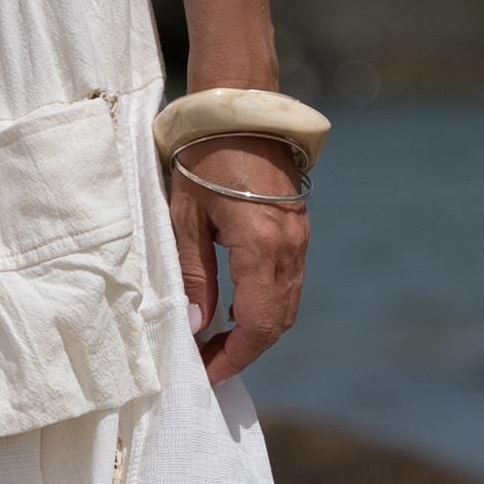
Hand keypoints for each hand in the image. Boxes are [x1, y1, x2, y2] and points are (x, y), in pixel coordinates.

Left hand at [167, 138, 308, 385]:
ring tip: (217, 344)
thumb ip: (193, 276)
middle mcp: (289, 248)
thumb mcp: (184, 219)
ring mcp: (299, 238)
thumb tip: (197, 326)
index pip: (255, 325)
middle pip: (276, 323)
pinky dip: (264, 308)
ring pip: (286, 306)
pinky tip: (233, 312)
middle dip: (244, 352)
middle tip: (207, 366)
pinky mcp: (297, 230)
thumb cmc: (203, 158)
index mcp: (261, 246)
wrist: (239, 109)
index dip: (232, 358)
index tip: (205, 374)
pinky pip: (287, 284)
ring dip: (255, 333)